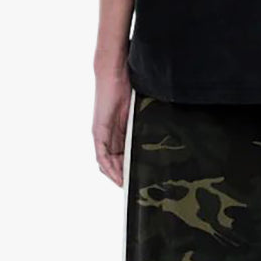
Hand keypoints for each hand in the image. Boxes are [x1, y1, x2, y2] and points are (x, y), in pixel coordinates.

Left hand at [93, 60, 132, 186]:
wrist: (115, 72)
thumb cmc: (128, 86)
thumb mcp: (140, 112)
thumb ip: (144, 125)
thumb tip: (162, 135)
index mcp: (118, 131)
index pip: (122, 156)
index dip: (129, 170)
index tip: (140, 181)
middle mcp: (108, 135)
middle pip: (114, 163)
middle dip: (124, 176)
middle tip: (137, 189)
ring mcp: (102, 134)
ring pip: (107, 162)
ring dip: (116, 175)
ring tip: (129, 186)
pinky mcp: (99, 130)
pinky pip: (101, 155)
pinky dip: (109, 167)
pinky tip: (117, 176)